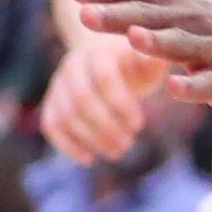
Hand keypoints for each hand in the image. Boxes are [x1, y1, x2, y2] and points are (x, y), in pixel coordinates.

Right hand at [34, 21, 173, 166]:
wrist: (108, 60)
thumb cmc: (135, 66)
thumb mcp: (148, 63)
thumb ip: (154, 62)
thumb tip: (160, 58)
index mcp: (98, 52)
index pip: (104, 79)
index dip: (121, 104)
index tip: (139, 125)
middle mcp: (73, 65)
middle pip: (82, 99)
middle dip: (106, 126)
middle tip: (127, 144)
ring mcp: (58, 84)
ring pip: (67, 115)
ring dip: (92, 139)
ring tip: (117, 152)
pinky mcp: (51, 101)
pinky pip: (51, 125)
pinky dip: (67, 145)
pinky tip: (88, 159)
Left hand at [57, 0, 211, 115]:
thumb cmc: (208, 25)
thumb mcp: (161, 2)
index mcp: (169, 4)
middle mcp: (188, 22)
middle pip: (148, 17)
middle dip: (117, 16)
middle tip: (84, 13)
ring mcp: (210, 51)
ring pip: (180, 46)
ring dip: (157, 43)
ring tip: (134, 39)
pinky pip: (207, 85)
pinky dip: (191, 86)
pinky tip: (175, 88)